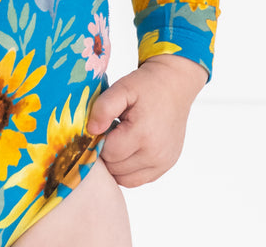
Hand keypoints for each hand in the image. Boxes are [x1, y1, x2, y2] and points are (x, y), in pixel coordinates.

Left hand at [87, 54, 206, 186]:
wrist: (174, 85)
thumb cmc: (146, 86)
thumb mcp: (122, 88)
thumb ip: (103, 108)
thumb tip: (91, 131)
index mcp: (143, 134)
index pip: (108, 153)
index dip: (99, 140)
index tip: (101, 126)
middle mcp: (155, 154)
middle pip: (115, 168)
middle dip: (107, 152)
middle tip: (110, 131)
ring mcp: (163, 163)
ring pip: (125, 179)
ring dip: (117, 163)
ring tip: (120, 139)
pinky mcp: (167, 165)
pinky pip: (139, 179)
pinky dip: (129, 169)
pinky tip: (129, 148)